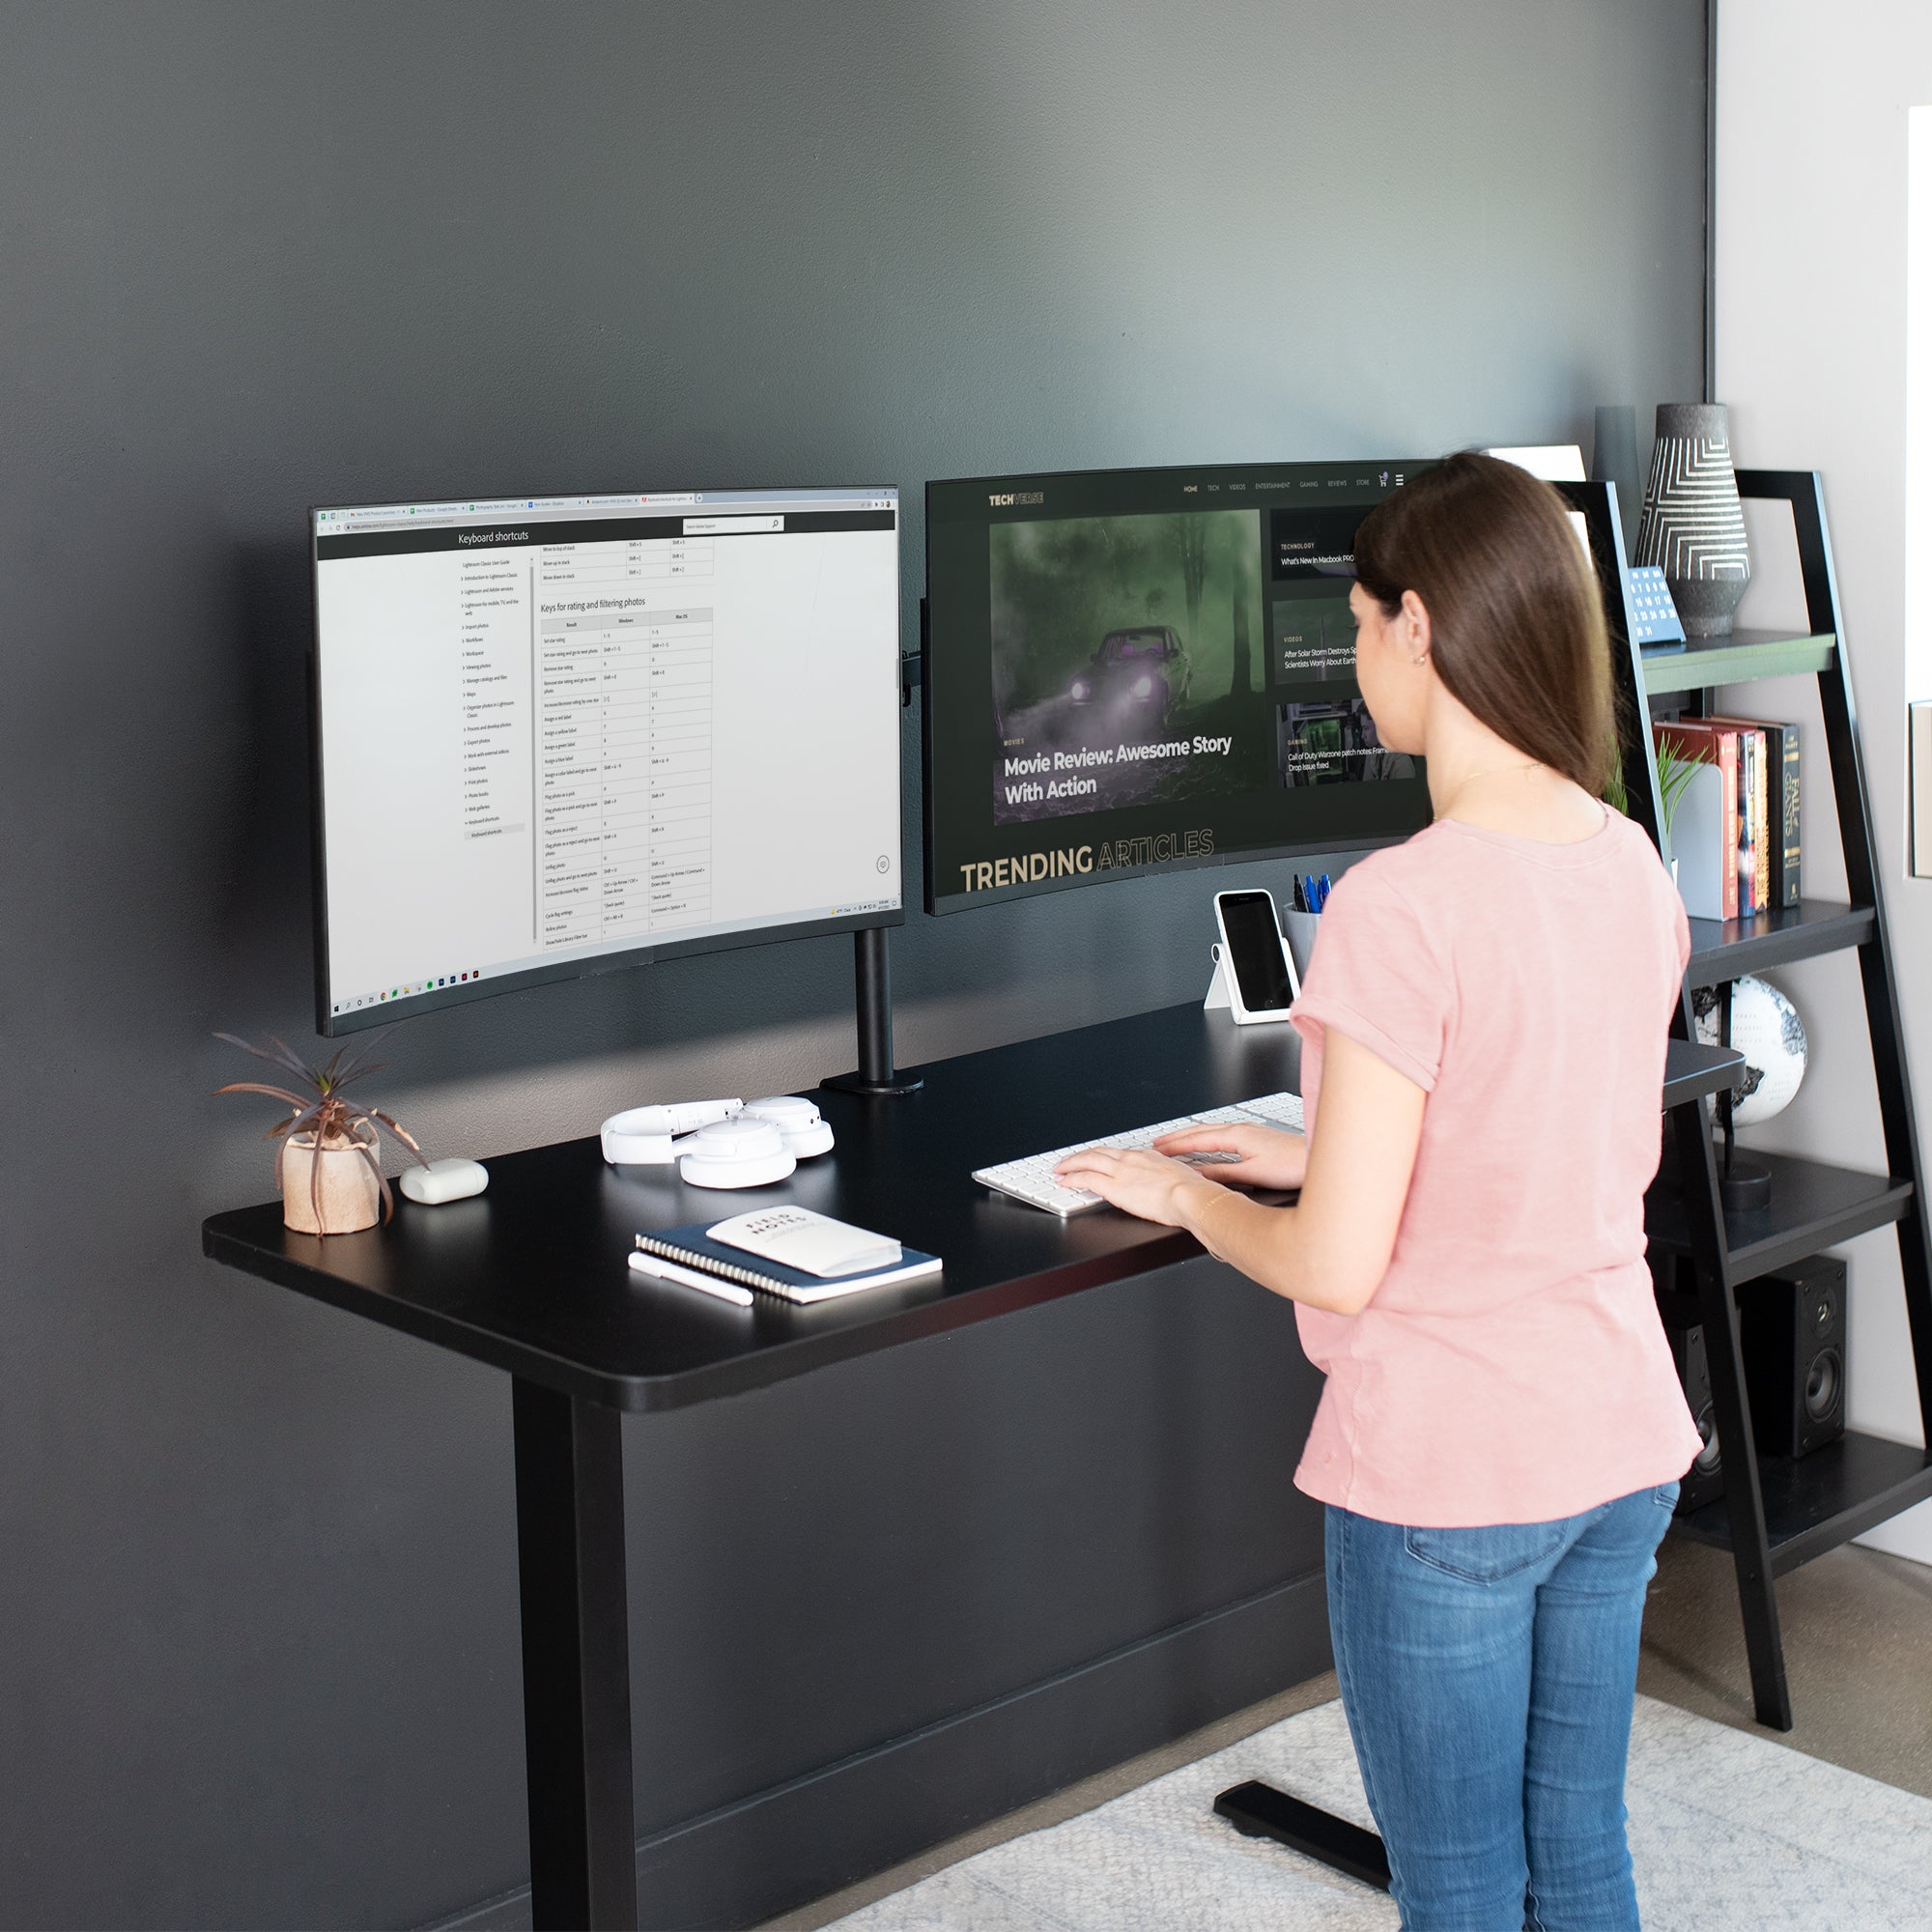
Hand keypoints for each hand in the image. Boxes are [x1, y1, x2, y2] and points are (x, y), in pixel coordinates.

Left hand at [1052, 1146, 1215, 1226]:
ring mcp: (1121, 1171)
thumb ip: (1171, 1179)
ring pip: (1087, 1161)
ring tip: (1060, 1169)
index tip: (1098, 1159)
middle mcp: (1132, 1159)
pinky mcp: (1113, 1186)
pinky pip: (1085, 1179)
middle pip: (1099, 1152)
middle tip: (1069, 1160)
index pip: (1119, 1153)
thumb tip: (1174, 1186)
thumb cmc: (1193, 1192)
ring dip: (1070, 1164)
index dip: (1104, 1156)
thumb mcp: (1183, 1177)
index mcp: (1148, 1157)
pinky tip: (1064, 1182)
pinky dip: (1071, 1178)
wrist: (1190, 1196)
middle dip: (1081, 1156)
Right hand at [1151, 1123, 1306, 1191]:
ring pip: (1212, 1132)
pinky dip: (1207, 1140)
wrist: (1317, 1157)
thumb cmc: (1292, 1165)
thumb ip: (1222, 1173)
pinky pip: (1223, 1135)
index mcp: (1237, 1135)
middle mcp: (1242, 1129)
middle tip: (1158, 1143)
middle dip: (1178, 1136)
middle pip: (1202, 1130)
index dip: (1175, 1144)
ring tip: (1177, 1144)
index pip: (1197, 1138)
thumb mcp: (1251, 1174)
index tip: (1157, 1148)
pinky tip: (1209, 1147)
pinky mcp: (1257, 1138)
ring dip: (1192, 1137)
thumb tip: (1198, 1174)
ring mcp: (1250, 1132)